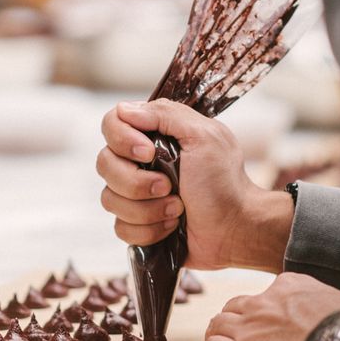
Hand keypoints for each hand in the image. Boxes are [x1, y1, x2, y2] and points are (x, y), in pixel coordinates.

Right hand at [96, 99, 292, 270]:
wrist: (235, 229)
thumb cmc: (225, 182)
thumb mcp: (204, 136)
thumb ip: (166, 115)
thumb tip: (124, 110)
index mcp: (154, 136)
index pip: (111, 124)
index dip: (122, 139)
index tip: (149, 151)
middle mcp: (139, 162)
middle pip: (104, 164)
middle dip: (136, 182)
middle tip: (169, 187)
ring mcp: (136, 195)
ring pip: (109, 199)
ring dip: (147, 209)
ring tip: (177, 210)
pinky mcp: (137, 224)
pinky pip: (120, 227)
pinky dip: (148, 231)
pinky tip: (171, 227)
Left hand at [204, 273, 339, 340]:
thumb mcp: (335, 300)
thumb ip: (318, 301)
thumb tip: (327, 314)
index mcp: (286, 286)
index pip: (263, 293)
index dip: (263, 310)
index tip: (270, 323)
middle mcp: (261, 303)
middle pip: (234, 307)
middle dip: (235, 320)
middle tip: (240, 335)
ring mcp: (247, 329)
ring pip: (216, 325)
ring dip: (218, 335)